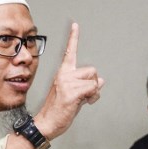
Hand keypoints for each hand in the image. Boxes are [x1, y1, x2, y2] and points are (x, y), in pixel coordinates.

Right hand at [34, 23, 103, 139]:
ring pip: (94, 81)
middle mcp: (64, 74)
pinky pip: (93, 89)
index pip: (69, 52)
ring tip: (81, 100)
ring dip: (93, 92)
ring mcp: (67, 83)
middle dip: (92, 84)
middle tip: (83, 95)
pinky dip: (92, 98)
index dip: (73, 38)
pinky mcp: (72, 92)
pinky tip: (82, 103)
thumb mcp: (73, 94)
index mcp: (62, 73)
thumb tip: (101, 81)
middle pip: (92, 70)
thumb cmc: (58, 110)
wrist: (46, 123)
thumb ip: (85, 85)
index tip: (75, 25)